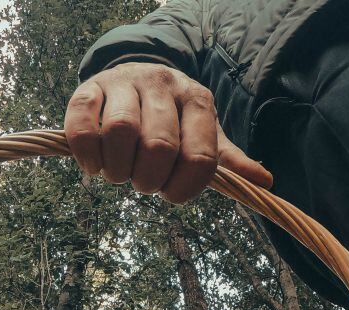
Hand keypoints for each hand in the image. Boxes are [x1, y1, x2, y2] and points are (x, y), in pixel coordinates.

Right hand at [64, 62, 271, 203]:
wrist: (134, 76)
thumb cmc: (174, 118)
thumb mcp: (204, 133)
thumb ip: (228, 160)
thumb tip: (265, 181)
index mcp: (199, 100)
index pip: (199, 158)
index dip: (183, 189)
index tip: (170, 192)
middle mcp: (165, 85)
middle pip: (159, 146)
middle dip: (148, 180)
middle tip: (141, 183)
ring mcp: (126, 83)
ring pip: (121, 132)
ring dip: (117, 170)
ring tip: (117, 173)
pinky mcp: (90, 88)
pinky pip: (83, 124)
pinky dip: (87, 154)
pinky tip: (93, 164)